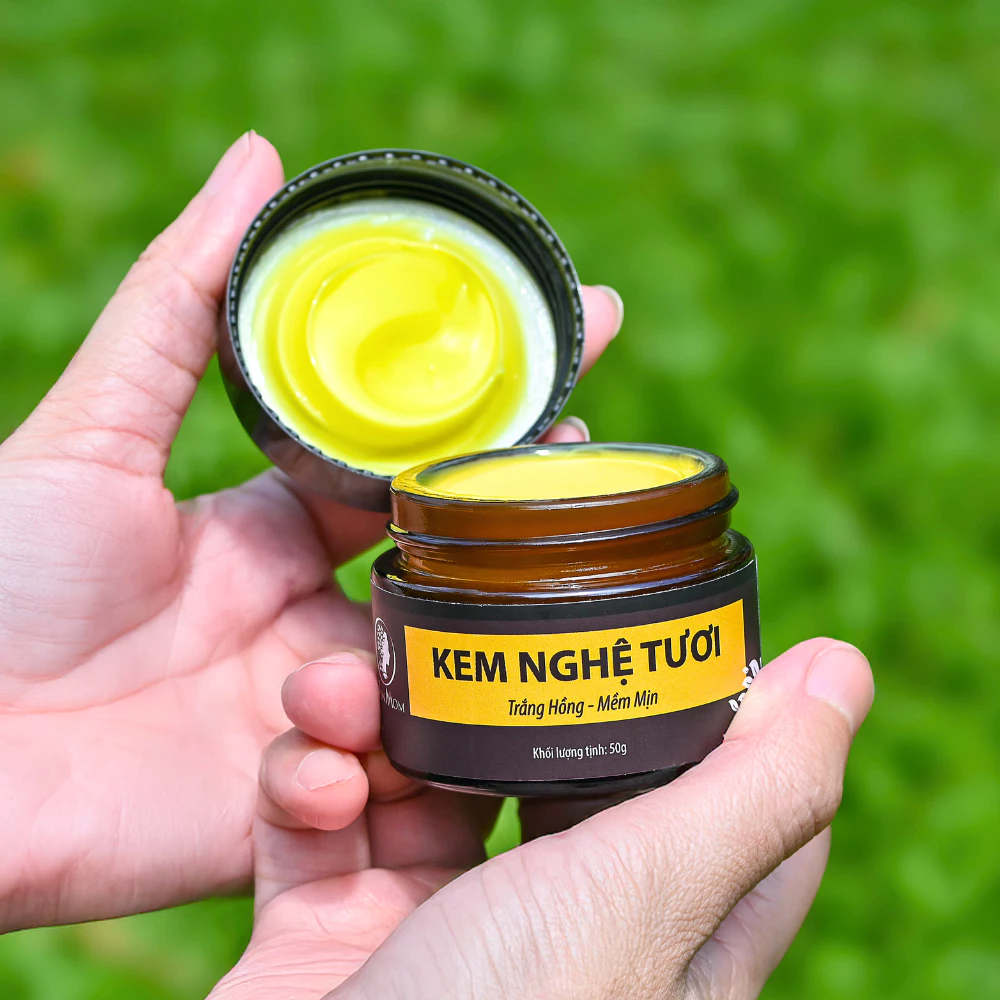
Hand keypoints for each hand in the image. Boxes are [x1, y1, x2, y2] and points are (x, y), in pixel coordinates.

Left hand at [0, 131, 623, 930]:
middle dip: (525, 519)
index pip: (410, 462)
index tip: (579, 332)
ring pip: (441, 681)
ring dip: (467, 654)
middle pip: (450, 569)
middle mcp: (314, 615)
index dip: (489, 409)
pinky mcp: (306, 805)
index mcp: (279, 530)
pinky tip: (367, 754)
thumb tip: (259, 158)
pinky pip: (395, 793)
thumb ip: (183, 301)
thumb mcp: (92, 428)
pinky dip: (397, 772)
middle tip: (592, 460)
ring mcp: (318, 712)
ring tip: (437, 634)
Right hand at [210, 637, 872, 999]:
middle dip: (489, 683)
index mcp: (652, 925)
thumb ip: (752, 788)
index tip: (671, 610)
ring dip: (369, 714)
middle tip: (463, 614)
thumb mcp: (645, 898)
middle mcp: (550, 925)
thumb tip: (842, 668)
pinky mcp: (327, 927)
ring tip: (339, 691)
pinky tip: (306, 779)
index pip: (715, 789)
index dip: (702, 698)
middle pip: (541, 756)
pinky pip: (319, 817)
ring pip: (415, 770)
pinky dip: (301, 780)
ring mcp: (433, 925)